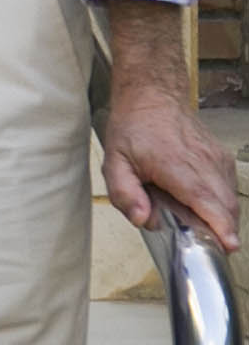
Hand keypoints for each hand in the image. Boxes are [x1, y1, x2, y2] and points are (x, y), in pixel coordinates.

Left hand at [103, 87, 239, 253]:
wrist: (152, 98)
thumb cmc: (133, 130)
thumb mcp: (113, 162)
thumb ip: (125, 194)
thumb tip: (142, 219)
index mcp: (176, 166)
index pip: (206, 201)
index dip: (220, 226)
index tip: (227, 245)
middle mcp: (204, 162)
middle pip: (224, 205)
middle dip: (222, 230)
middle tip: (210, 246)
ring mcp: (217, 159)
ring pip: (230, 198)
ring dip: (223, 218)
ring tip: (205, 229)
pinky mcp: (222, 158)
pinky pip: (229, 187)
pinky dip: (222, 202)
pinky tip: (204, 207)